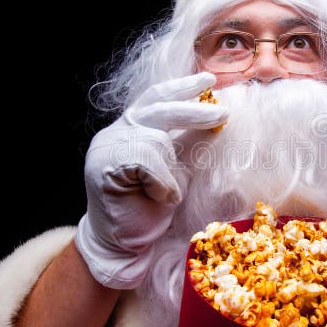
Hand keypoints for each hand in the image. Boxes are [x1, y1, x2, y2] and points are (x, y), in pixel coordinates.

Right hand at [75, 72, 227, 288]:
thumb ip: (188, 144)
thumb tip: (216, 117)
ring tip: (166, 195)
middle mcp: (116, 132)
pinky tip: (157, 198)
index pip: (156, 98)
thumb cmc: (149, 210)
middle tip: (222, 114)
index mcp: (131, 129)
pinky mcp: (104, 165)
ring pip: (156, 139)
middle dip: (192, 111)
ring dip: (171, 171)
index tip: (207, 80)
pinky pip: (148, 161)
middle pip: (157, 108)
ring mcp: (106, 146)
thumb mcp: (177, 171)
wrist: (123, 246)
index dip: (181, 88)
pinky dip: (161, 182)